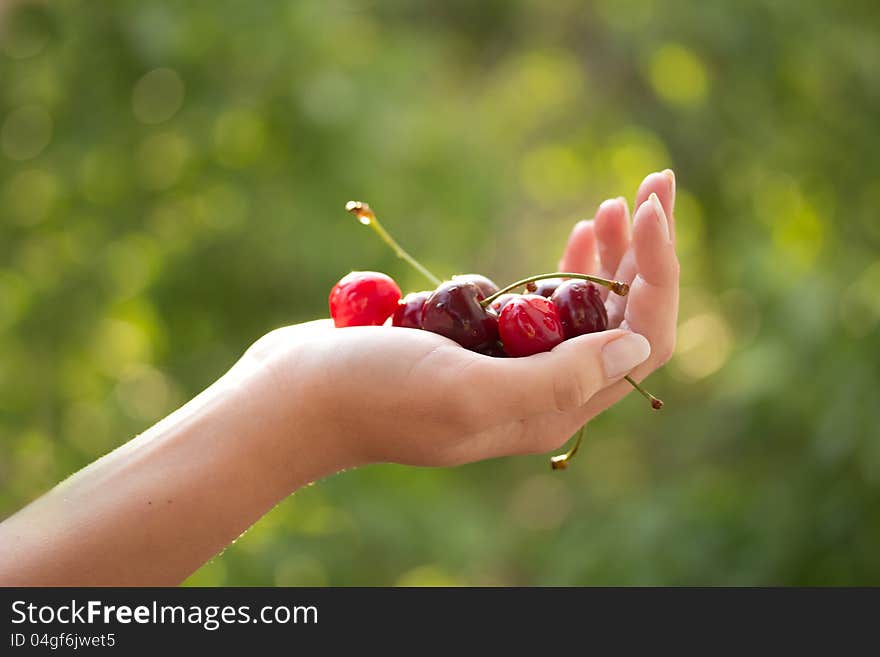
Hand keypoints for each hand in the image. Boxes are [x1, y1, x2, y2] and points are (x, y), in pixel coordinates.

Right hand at [237, 171, 677, 470]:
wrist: (295, 396)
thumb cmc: (371, 394)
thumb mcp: (465, 390)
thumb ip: (556, 378)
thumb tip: (637, 344)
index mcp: (549, 409)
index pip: (639, 343)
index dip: (657, 275)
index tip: (649, 208)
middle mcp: (540, 393)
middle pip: (621, 322)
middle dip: (645, 253)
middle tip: (656, 181)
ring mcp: (510, 368)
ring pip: (584, 311)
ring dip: (611, 256)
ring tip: (619, 202)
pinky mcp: (480, 345)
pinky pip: (543, 306)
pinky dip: (565, 268)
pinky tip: (576, 236)